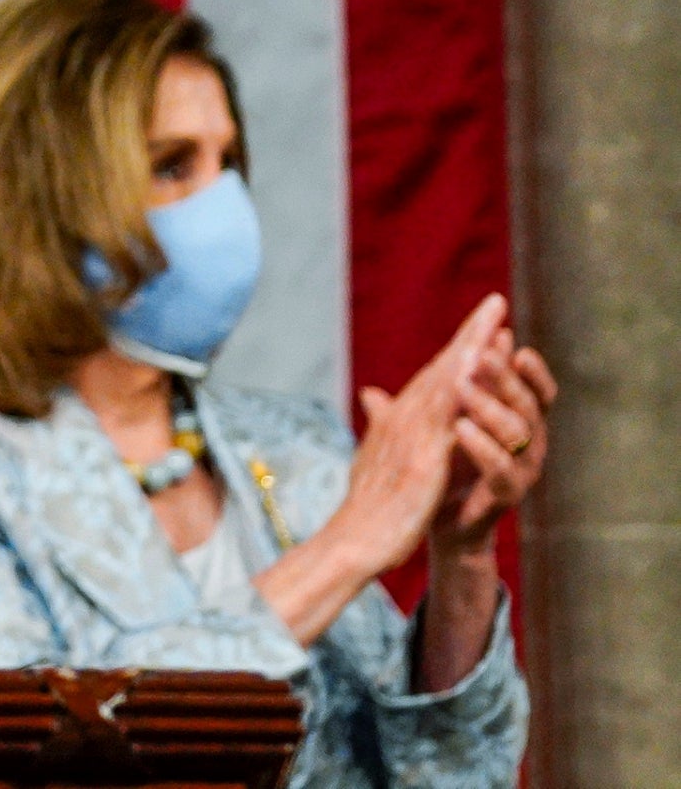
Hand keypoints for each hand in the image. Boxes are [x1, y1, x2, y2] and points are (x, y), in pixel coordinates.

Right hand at [324, 294, 508, 578]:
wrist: (350, 544)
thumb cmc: (365, 508)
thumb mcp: (374, 459)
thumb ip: (381, 425)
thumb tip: (374, 396)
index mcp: (397, 423)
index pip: (434, 377)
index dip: (460, 349)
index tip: (483, 324)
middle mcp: (402, 422)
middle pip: (442, 370)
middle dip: (470, 336)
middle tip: (495, 302)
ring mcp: (410, 439)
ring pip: (445, 387)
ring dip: (471, 353)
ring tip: (493, 323)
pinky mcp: (420, 462)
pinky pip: (446, 423)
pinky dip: (461, 395)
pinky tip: (479, 378)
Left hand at [430, 327, 555, 557]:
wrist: (437, 516)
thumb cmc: (447, 460)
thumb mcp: (447, 416)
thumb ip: (458, 383)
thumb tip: (460, 346)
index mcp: (521, 420)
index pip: (537, 390)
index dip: (530, 369)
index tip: (511, 343)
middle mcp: (530, 443)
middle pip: (527, 403)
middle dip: (506, 377)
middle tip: (483, 354)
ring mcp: (523, 470)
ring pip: (518, 432)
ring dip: (490, 406)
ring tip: (462, 386)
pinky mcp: (507, 495)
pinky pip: (501, 469)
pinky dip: (483, 446)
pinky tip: (461, 427)